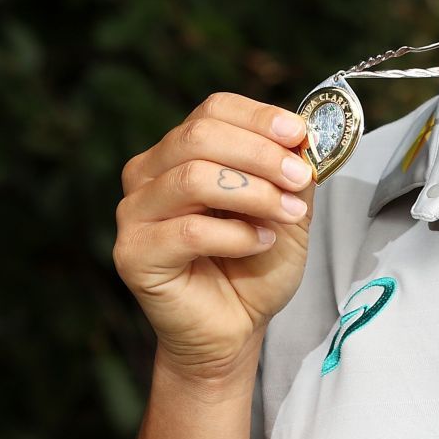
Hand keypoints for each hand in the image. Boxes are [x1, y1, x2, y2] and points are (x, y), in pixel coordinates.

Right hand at [112, 92, 316, 386]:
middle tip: (299, 177)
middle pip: (199, 136)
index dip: (259, 117)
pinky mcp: (133, 254)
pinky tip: (260, 243)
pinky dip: (237, 235)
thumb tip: (305, 137)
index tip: (299, 134)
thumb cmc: (254, 266)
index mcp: (181, 151)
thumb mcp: (289, 210)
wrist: (234, 329)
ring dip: (254, 193)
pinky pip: (189, 231)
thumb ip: (293, 172)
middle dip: (260, 154)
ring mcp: (135, 213)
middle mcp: (149, 174)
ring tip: (288, 214)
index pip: (213, 109)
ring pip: (193, 178)